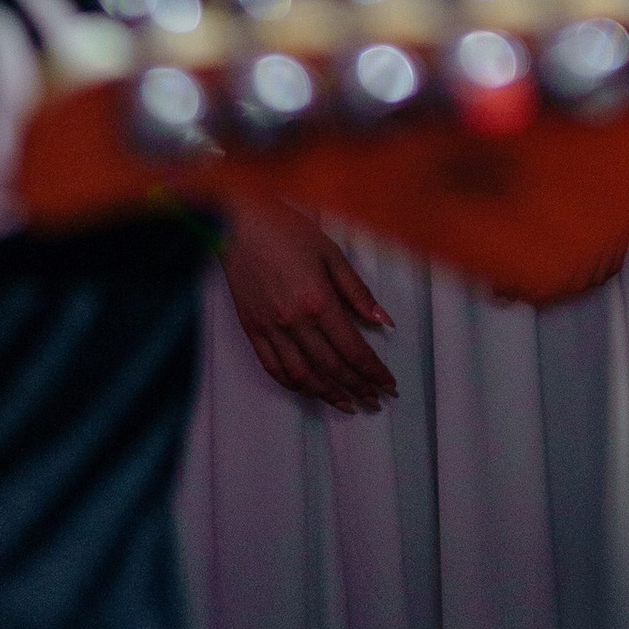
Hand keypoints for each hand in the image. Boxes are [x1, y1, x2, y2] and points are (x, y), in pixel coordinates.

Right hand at [220, 196, 397, 411]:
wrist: (239, 224)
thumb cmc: (289, 230)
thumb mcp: (332, 253)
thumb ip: (358, 291)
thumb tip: (383, 322)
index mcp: (319, 302)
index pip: (353, 349)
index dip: (373, 372)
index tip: (389, 384)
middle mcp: (295, 323)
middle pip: (331, 368)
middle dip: (357, 388)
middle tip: (375, 402)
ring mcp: (270, 330)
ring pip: (303, 376)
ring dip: (328, 395)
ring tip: (348, 405)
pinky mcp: (252, 330)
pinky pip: (274, 368)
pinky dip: (294, 385)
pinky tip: (310, 390)